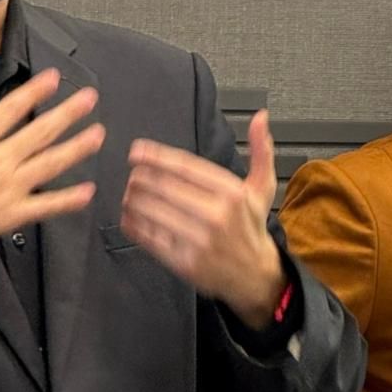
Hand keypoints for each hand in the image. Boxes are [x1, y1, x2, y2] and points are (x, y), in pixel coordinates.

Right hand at [0, 62, 103, 266]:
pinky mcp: (9, 215)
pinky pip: (44, 207)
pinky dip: (67, 200)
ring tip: (99, 134)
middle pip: (40, 132)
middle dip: (68, 113)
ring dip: (77, 148)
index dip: (35, 91)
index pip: (11, 108)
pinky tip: (88, 192)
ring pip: (49, 164)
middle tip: (90, 98)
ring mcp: (7, 188)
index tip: (54, 77)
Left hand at [121, 109, 283, 326]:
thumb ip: (261, 150)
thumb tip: (261, 117)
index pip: (186, 167)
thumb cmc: (252, 227)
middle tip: (132, 172)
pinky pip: (151, 238)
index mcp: (232, 193)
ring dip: (135, 199)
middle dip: (142, 177)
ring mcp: (198, 240)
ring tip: (130, 192)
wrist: (255, 275)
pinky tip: (128, 216)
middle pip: (165, 188)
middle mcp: (216, 215)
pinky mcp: (184, 261)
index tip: (137, 150)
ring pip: (154, 211)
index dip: (157, 156)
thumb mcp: (263, 187)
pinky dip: (134, 225)